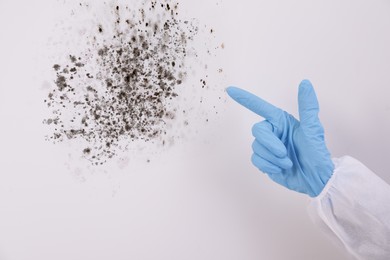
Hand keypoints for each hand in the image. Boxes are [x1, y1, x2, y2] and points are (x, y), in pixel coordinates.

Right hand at [226, 80, 333, 196]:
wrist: (315, 179)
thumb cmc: (317, 152)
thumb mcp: (313, 129)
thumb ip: (308, 106)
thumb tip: (305, 82)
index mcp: (281, 121)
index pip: (260, 106)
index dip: (245, 98)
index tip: (230, 90)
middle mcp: (272, 131)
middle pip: (257, 131)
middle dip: (270, 143)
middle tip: (284, 153)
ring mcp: (267, 147)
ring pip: (256, 147)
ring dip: (272, 157)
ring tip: (287, 162)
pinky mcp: (264, 161)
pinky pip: (256, 160)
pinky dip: (268, 165)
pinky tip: (280, 169)